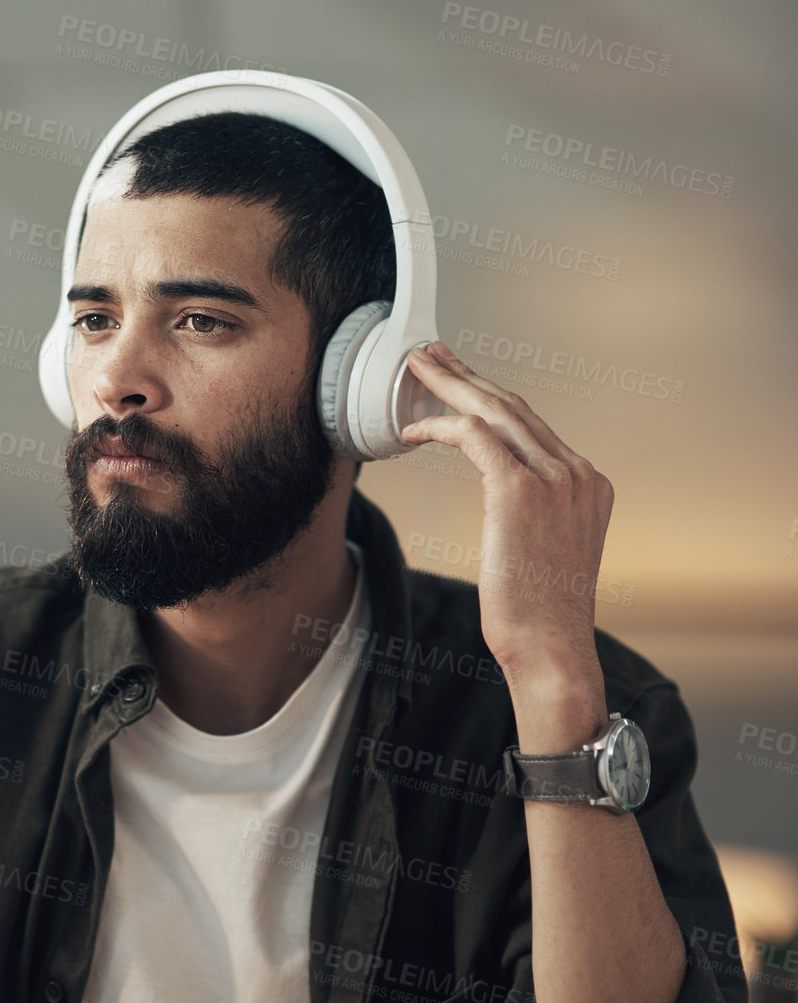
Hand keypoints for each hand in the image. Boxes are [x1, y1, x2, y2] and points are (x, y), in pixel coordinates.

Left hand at [401, 342, 613, 690]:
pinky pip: (474, 436)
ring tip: (416, 368)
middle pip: (514, 405)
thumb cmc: (540, 614)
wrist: (551, 648)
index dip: (492, 395)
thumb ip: (540, 513)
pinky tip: (412, 429)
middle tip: (431, 354)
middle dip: (468, 375)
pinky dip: (441, 425)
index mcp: (589, 483)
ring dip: (450, 384)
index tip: (463, 379)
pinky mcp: (520, 491)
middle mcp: (577, 472)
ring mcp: (553, 478)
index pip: (533, 424)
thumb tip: (505, 496)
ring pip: (494, 410)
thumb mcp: (550, 551)